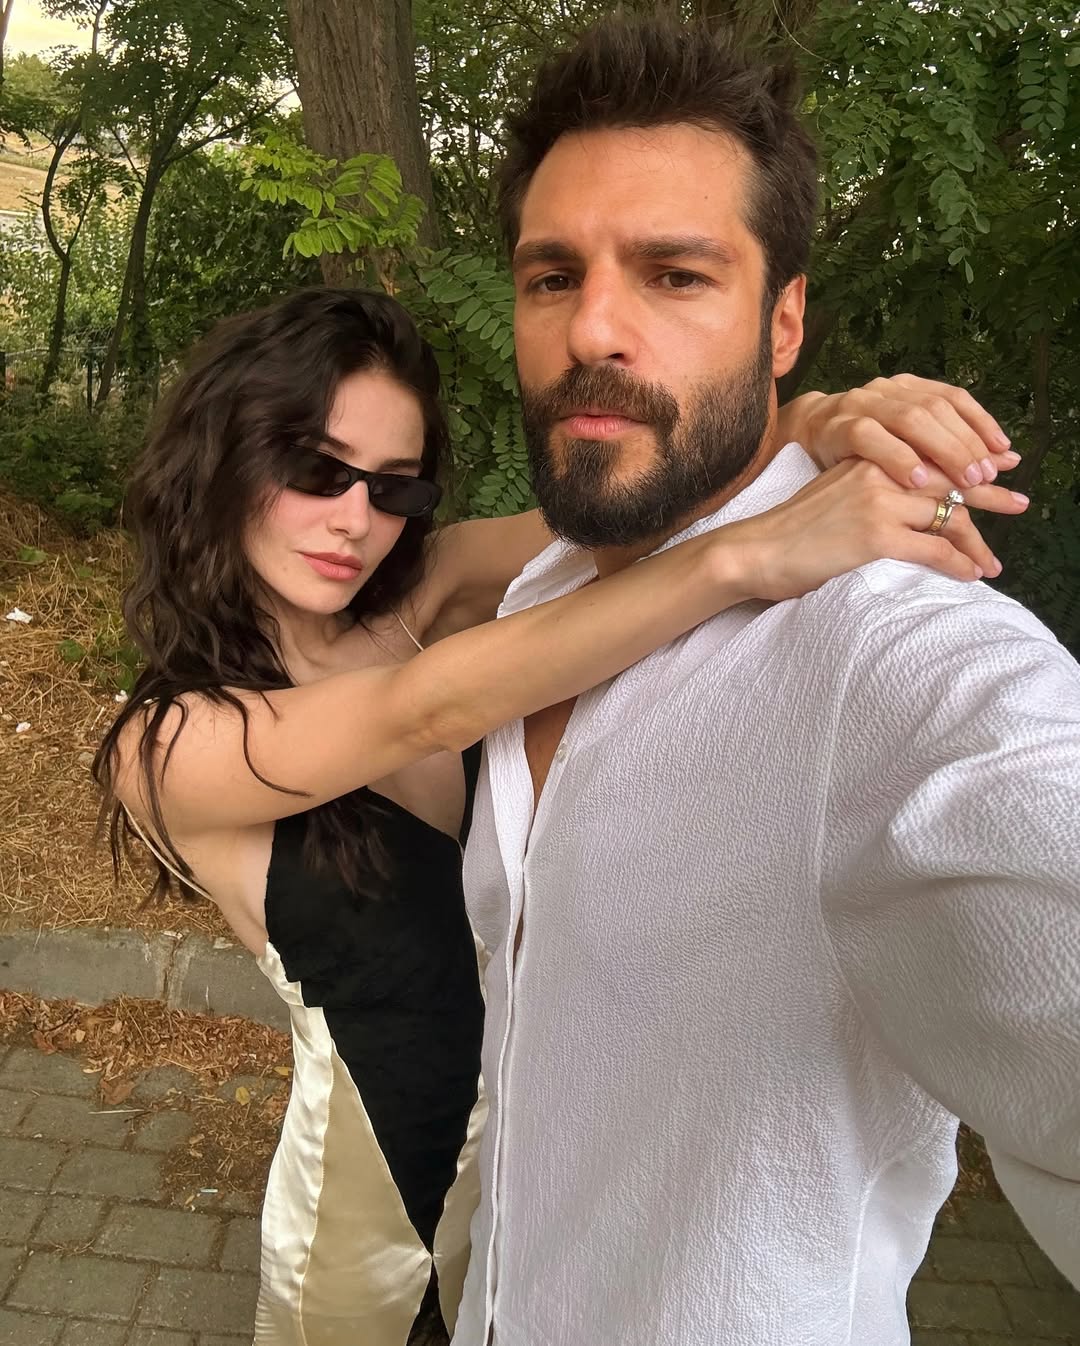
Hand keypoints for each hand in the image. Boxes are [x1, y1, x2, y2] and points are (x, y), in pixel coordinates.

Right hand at [728, 459, 1000, 603]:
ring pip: (947, 518)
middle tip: (1020, 503)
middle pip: (949, 484)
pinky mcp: (875, 535)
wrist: (754, 550)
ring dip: (976, 543)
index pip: (931, 462)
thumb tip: (899, 508)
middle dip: (989, 496)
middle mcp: (879, 473)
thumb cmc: (788, 534)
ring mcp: (878, 503)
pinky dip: (956, 565)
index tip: (995, 475)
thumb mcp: (832, 498)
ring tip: (994, 562)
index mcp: (869, 459)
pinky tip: (970, 576)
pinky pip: (932, 550)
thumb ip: (867, 492)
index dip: (967, 470)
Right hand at [787, 375, 1028, 498]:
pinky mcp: (837, 432)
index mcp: (901, 389)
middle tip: (988, 476)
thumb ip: (938, 448)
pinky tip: (919, 481)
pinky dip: (900, 459)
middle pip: (935, 409)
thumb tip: (1003, 461)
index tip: (1004, 452)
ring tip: (967, 484)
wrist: (795, 455)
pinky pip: (872, 439)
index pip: (951, 397)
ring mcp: (858, 408)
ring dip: (944, 450)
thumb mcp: (894, 446)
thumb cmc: (853, 461)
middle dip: (966, 443)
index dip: (980, 423)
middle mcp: (881, 392)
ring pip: (910, 419)